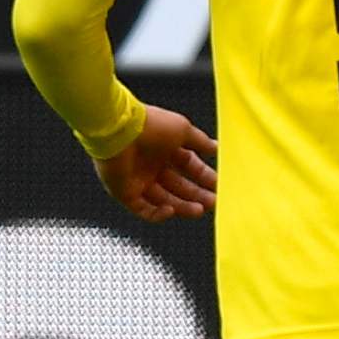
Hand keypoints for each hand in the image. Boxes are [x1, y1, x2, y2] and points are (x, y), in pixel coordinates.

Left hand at [94, 105, 216, 220]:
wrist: (119, 130)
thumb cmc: (149, 125)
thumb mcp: (183, 129)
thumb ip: (200, 141)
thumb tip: (215, 147)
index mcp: (165, 148)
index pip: (189, 166)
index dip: (204, 176)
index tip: (219, 185)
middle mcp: (152, 165)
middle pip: (179, 186)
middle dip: (197, 195)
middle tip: (213, 202)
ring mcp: (138, 180)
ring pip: (164, 200)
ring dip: (183, 207)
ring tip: (199, 210)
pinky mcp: (125, 193)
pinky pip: (143, 209)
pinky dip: (158, 213)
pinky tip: (171, 210)